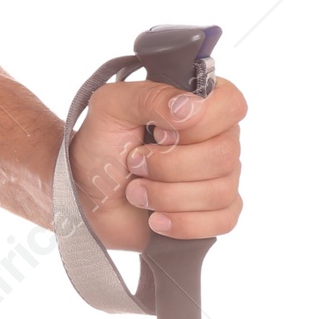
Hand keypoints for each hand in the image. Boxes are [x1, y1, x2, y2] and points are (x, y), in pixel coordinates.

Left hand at [67, 76, 245, 250]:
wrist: (86, 194)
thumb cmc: (100, 145)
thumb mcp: (112, 106)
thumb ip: (149, 96)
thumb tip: (188, 106)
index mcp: (196, 105)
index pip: (231, 103)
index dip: (200, 121)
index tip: (159, 131)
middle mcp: (216, 138)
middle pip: (224, 155)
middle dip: (169, 165)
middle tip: (134, 162)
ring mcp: (220, 177)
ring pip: (220, 191)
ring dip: (167, 195)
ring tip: (135, 191)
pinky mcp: (216, 213)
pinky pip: (223, 222)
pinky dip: (183, 222)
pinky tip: (156, 219)